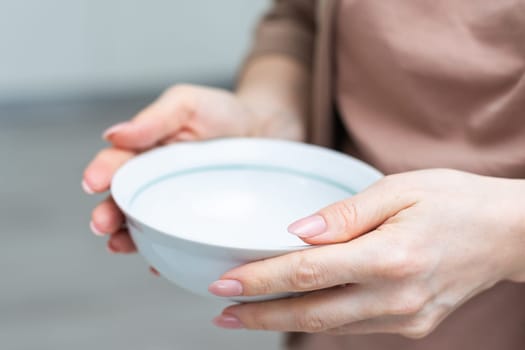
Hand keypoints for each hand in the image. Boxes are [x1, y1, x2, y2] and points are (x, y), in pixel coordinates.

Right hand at [82, 84, 295, 253]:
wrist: (267, 130)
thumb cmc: (224, 112)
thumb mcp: (187, 104)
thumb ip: (154, 119)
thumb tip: (113, 134)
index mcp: (148, 151)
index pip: (119, 163)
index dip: (102, 172)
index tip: (92, 182)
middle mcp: (158, 181)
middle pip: (126, 201)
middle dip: (109, 213)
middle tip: (101, 224)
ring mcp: (179, 204)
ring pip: (148, 225)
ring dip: (129, 238)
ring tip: (118, 246)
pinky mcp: (202, 222)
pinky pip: (181, 241)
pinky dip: (167, 254)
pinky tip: (160, 263)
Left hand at [210, 169, 524, 337]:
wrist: (507, 234)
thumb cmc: (455, 202)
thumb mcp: (399, 189)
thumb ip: (344, 214)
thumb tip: (297, 232)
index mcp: (391, 257)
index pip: (307, 273)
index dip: (260, 280)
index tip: (225, 284)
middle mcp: (396, 297)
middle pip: (311, 312)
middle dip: (260, 315)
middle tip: (222, 313)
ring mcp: (405, 318)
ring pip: (330, 327)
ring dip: (284, 322)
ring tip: (247, 317)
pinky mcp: (412, 325)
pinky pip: (354, 327)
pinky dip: (320, 321)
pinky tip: (296, 312)